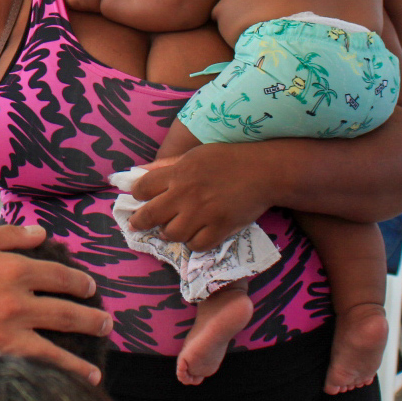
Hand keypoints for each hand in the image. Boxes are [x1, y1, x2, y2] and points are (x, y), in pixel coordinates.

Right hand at [0, 224, 110, 381]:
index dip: (80, 283)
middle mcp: (16, 300)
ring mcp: (4, 331)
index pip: (61, 277)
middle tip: (105, 325)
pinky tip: (57, 389)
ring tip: (93, 373)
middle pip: (68, 313)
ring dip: (79, 363)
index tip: (90, 289)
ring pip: (55, 350)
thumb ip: (8, 235)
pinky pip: (26, 369)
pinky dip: (45, 379)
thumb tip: (39, 234)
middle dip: (92, 321)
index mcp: (13, 268)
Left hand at [127, 144, 274, 252]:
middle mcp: (186, 193)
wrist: (263, 171)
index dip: (137, 195)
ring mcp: (202, 212)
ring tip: (172, 229)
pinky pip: (196, 245)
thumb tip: (140, 172)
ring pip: (172, 234)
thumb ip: (166, 165)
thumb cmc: (228, 159)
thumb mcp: (194, 155)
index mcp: (179, 172)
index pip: (143, 187)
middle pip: (150, 215)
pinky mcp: (219, 227)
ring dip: (169, 233)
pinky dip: (193, 243)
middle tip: (138, 225)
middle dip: (140, 222)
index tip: (139, 199)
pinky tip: (195, 235)